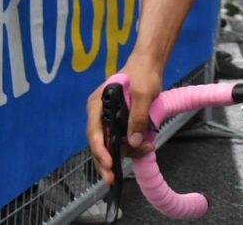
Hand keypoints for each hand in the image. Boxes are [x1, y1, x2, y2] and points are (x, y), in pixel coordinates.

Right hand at [86, 59, 161, 183]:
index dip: (99, 150)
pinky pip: (119, 138)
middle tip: (112, 179)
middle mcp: (98, 113)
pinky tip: (144, 147)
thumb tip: (134, 141)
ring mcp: (107, 118)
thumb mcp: (143, 94)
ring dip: (125, 151)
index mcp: (97, 104)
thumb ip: (138, 117)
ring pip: (110, 143)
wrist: (148, 63)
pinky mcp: (117, 121)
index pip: (94, 132)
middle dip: (106, 161)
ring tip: (147, 149)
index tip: (108, 164)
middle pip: (98, 142)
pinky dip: (129, 145)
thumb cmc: (143, 74)